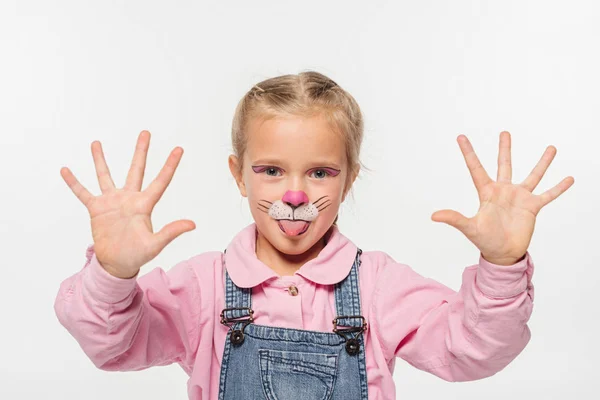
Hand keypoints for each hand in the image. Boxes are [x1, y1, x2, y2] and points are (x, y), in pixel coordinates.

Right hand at [60, 130, 195, 277]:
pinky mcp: (96, 209)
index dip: (169, 165)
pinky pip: (83, 193)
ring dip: (100, 160)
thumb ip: (171, 232)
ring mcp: (112, 202)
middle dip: (140, 151)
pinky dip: (74, 182)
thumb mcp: (155, 244)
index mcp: (145, 205)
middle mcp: (129, 198)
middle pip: (136, 169)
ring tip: (95, 142)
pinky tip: (65, 170)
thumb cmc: (138, 255)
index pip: (160, 181)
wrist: (117, 264)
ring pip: (106, 175)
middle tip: (145, 132)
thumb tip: (192, 224)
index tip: (179, 149)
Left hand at [431, 131, 573, 264]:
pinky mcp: (532, 207)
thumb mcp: (469, 228)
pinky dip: (558, 187)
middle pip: (504, 165)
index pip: (476, 168)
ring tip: (551, 148)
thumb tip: (434, 216)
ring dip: (542, 163)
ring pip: (532, 175)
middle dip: (504, 149)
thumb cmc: (484, 241)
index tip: (461, 137)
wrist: (502, 254)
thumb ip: (454, 218)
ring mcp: (519, 198)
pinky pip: (548, 195)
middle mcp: (503, 191)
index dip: (468, 152)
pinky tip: (569, 178)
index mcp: (486, 192)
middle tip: (504, 132)